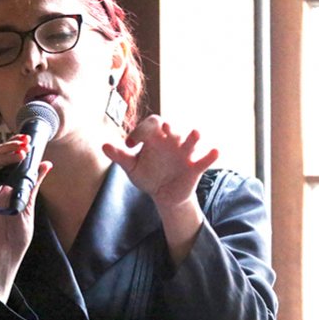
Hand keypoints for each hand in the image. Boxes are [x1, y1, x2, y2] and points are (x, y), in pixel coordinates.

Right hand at [0, 136, 51, 301]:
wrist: (6, 251)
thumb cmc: (17, 233)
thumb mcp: (29, 203)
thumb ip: (34, 182)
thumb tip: (46, 164)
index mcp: (8, 186)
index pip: (10, 162)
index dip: (17, 150)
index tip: (28, 143)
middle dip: (11, 149)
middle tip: (23, 145)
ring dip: (1, 155)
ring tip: (16, 152)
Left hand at [102, 115, 218, 208]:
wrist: (163, 195)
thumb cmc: (148, 175)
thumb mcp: (132, 167)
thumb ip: (119, 156)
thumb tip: (103, 146)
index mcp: (156, 138)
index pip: (151, 125)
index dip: (141, 130)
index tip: (130, 144)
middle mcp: (172, 141)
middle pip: (173, 129)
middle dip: (170, 127)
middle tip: (165, 127)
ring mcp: (185, 154)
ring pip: (191, 141)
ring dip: (194, 137)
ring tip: (195, 133)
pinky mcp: (194, 167)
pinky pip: (205, 160)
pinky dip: (210, 156)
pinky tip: (215, 152)